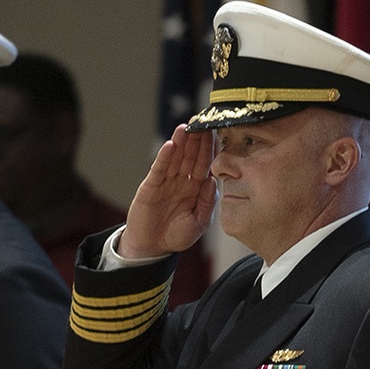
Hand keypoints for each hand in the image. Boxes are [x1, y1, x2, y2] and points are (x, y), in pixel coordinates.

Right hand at [120, 124, 216, 258]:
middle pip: (191, 156)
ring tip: (187, 127)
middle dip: (197, 140)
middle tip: (203, 121)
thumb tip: (214, 182)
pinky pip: (159, 168)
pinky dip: (165, 157)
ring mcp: (167, 181)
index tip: (218, 134)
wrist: (152, 247)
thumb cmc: (176, 236)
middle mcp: (183, 181)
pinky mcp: (151, 185)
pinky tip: (171, 145)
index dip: (211, 150)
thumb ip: (207, 204)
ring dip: (181, 142)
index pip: (206, 164)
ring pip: (176, 158)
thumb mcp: (198, 223)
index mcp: (197, 188)